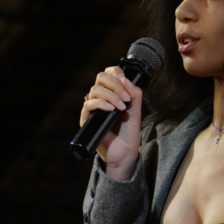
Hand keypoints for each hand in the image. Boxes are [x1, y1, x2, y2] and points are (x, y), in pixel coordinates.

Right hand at [79, 66, 143, 180]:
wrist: (125, 150)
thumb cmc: (129, 130)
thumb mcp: (136, 109)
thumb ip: (135, 93)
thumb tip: (125, 78)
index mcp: (112, 92)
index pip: (109, 73)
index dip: (116, 72)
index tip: (126, 82)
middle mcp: (100, 97)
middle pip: (100, 77)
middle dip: (115, 84)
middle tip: (126, 98)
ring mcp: (93, 107)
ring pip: (95, 90)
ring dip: (111, 96)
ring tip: (122, 107)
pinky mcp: (87, 118)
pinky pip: (88, 104)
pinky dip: (101, 103)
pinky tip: (111, 109)